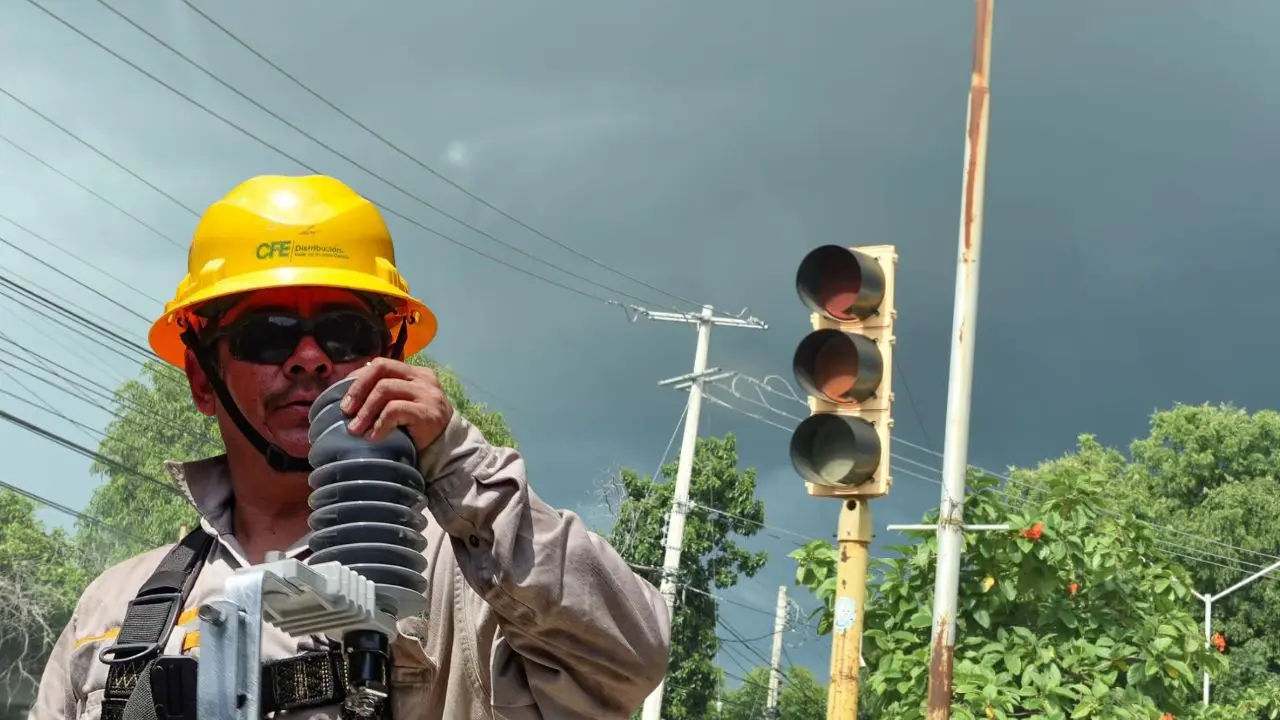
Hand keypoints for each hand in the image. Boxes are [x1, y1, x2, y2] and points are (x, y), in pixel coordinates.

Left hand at [340, 358, 454, 450]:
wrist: (448, 449)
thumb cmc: (418, 427)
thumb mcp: (402, 404)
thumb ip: (385, 395)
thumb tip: (349, 398)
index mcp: (415, 373)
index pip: (381, 364)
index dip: (358, 378)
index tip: (344, 397)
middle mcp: (423, 378)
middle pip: (382, 368)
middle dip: (358, 388)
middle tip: (345, 410)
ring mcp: (427, 394)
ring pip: (385, 388)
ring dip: (365, 410)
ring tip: (355, 429)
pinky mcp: (427, 412)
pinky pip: (394, 410)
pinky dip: (379, 424)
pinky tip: (373, 437)